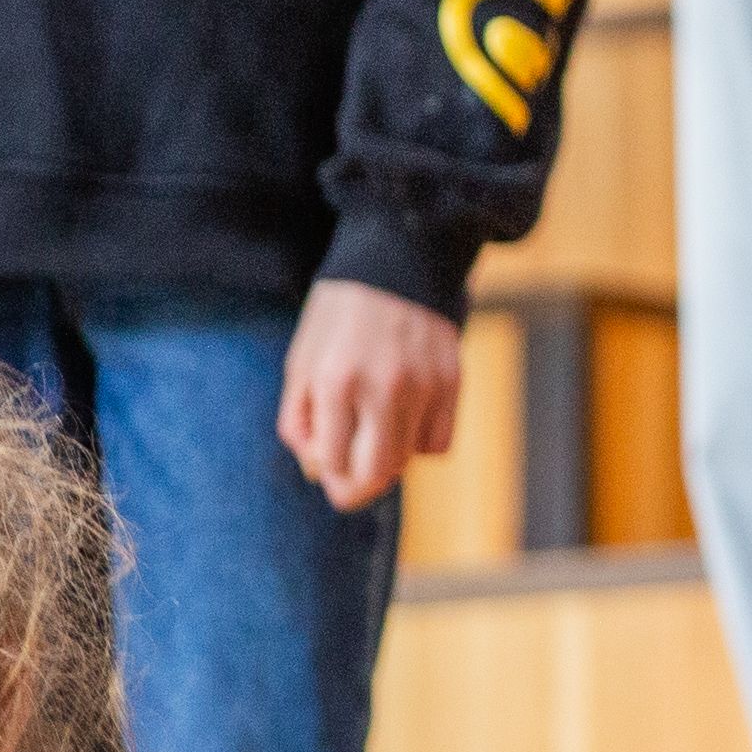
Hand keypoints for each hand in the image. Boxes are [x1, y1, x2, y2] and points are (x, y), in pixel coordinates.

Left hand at [275, 278, 459, 511]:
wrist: (395, 262)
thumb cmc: (337, 317)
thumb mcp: (300, 363)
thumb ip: (299, 421)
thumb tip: (318, 471)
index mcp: (335, 381)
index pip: (332, 463)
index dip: (325, 471)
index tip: (324, 461)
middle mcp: (383, 386)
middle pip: (375, 474)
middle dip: (356, 489)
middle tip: (347, 484)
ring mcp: (424, 384)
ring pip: (407, 460)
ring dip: (386, 460)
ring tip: (375, 435)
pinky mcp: (453, 380)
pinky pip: (438, 442)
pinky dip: (420, 441)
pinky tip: (406, 418)